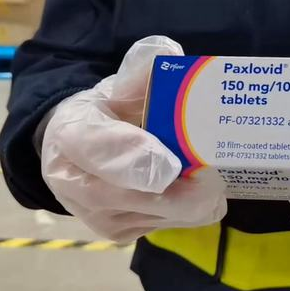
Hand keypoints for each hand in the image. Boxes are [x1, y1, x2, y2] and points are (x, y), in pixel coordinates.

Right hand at [41, 36, 227, 241]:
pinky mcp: (121, 234)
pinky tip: (194, 187)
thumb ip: (141, 72)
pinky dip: (193, 209)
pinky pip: (173, 226)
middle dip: (186, 189)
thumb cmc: (107, 114)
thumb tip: (169, 56)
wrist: (77, 153)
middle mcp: (75, 186)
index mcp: (72, 135)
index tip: (174, 164)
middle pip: (138, 197)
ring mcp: (98, 217)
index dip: (138, 158)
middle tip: (217, 170)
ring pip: (165, 216)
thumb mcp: (119, 86)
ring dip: (196, 197)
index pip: (99, 149)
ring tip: (208, 172)